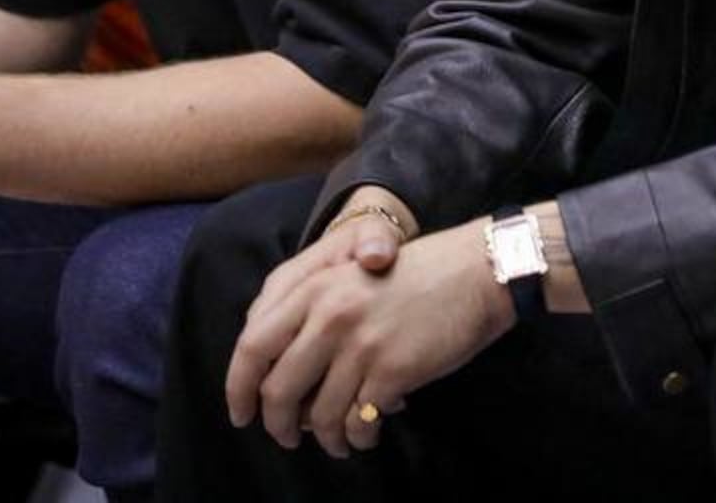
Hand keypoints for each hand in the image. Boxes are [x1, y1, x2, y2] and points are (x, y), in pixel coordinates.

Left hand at [228, 215, 509, 458]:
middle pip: (278, 391)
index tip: (242, 413)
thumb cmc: (417, 276)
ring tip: (340, 443)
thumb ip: (314, 317)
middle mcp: (329, 315)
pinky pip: (359, 422)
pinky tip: (369, 432)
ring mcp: (360, 344)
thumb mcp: (353, 279)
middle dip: (278, 426)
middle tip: (288, 438)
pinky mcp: (392, 370)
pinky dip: (360, 436)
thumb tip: (286, 380)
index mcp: (313, 289)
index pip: (253, 345)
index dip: (238, 386)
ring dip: (326, 439)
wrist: (476, 272)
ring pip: (319, 416)